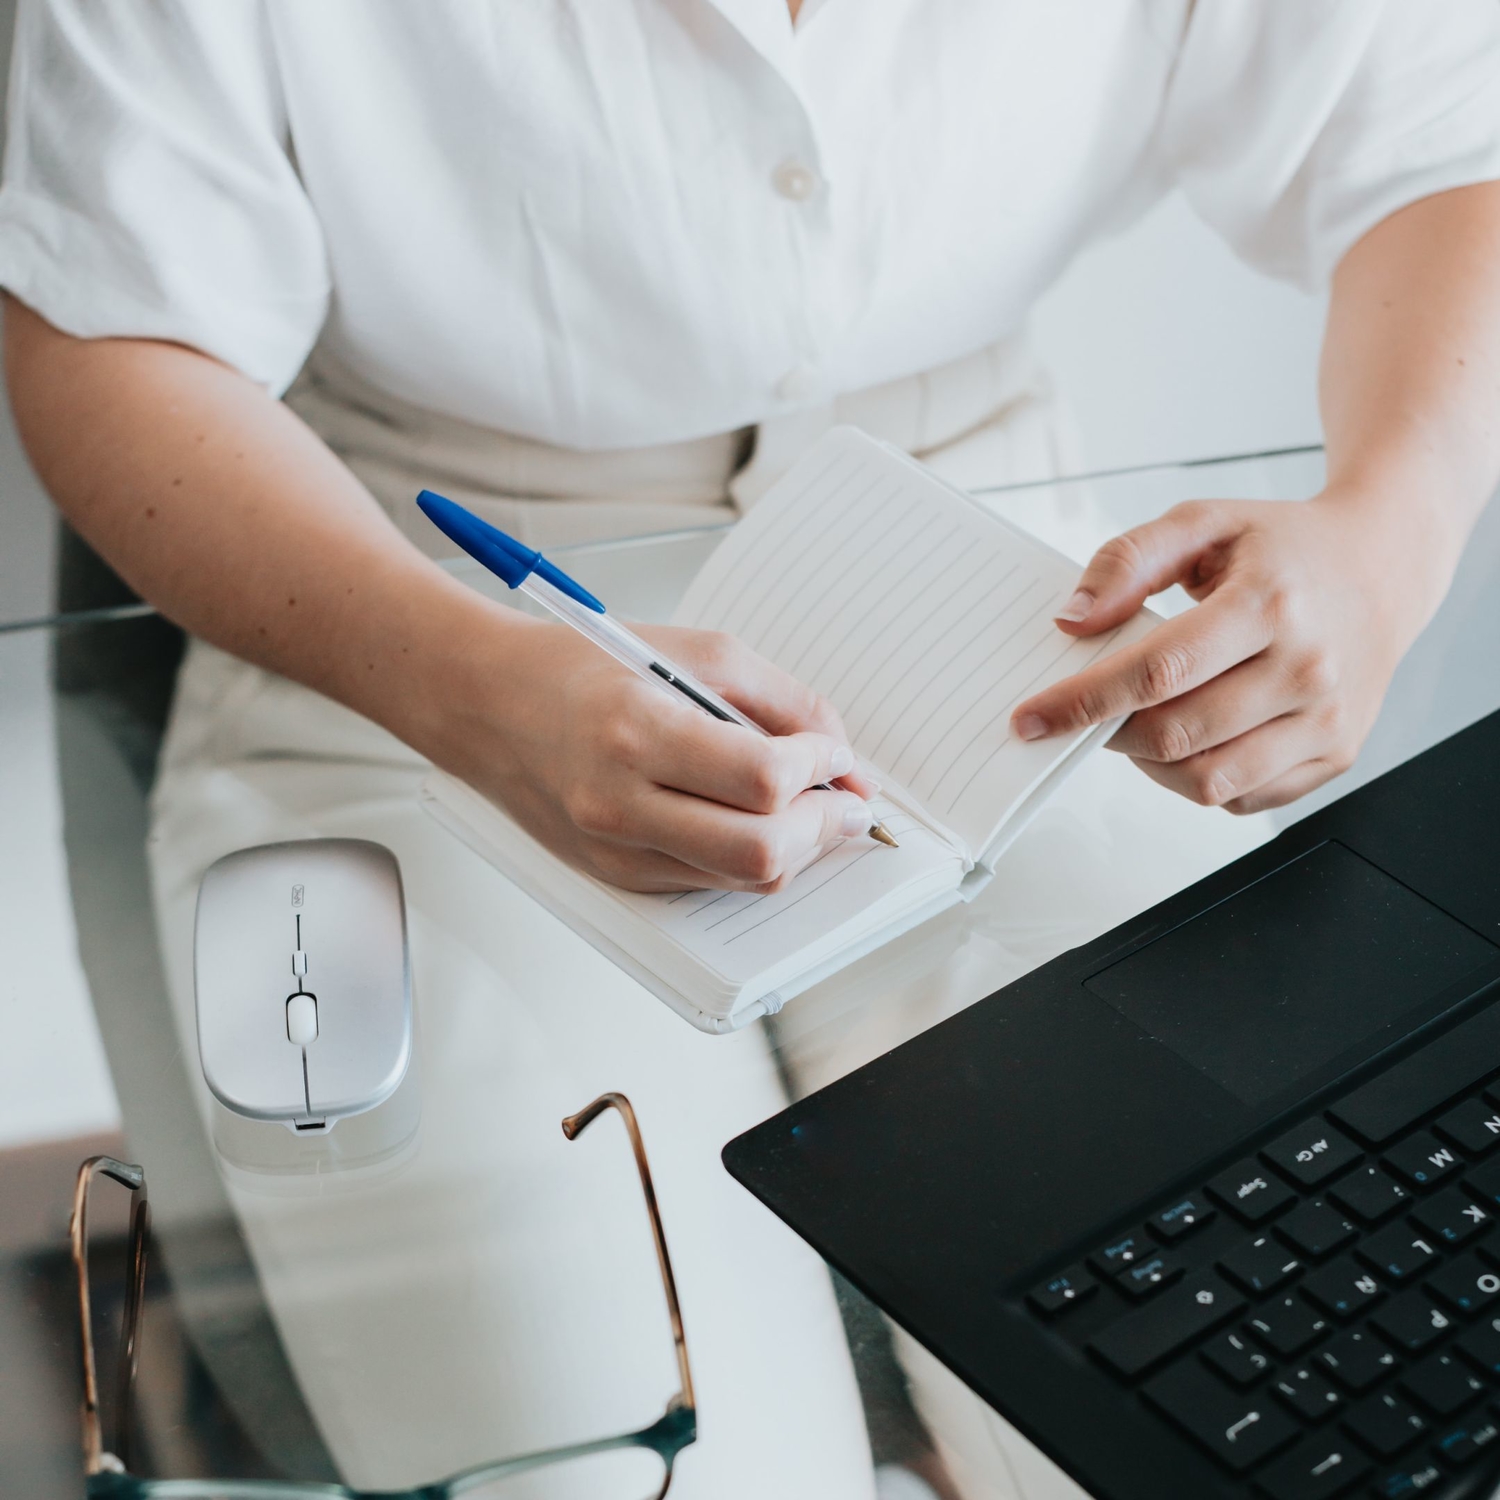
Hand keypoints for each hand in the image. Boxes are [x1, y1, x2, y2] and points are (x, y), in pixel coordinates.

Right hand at [433, 617, 877, 892]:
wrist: (488, 704)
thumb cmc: (582, 667)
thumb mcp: (694, 652)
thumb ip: (782, 702)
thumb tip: (846, 760)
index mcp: (636, 732)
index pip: (761, 780)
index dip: (820, 768)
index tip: (834, 753)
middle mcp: (620, 805)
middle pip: (760, 851)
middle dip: (823, 826)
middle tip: (843, 798)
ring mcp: (616, 851)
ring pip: (743, 881)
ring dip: (796, 848)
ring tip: (806, 808)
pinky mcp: (617, 877)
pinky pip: (710, 884)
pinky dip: (747, 857)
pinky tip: (753, 821)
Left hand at [1008, 490, 1451, 813]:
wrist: (1383, 566)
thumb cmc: (1284, 547)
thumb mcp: (1204, 522)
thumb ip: (1128, 560)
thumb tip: (1072, 618)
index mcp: (1269, 604)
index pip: (1157, 671)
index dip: (1083, 701)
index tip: (1031, 719)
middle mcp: (1307, 668)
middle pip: (1177, 735)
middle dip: (1110, 733)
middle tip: (1085, 716)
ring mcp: (1328, 720)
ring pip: (1209, 780)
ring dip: (1151, 764)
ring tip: (1139, 724)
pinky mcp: (1336, 754)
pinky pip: (1243, 798)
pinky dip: (1198, 780)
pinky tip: (1193, 737)